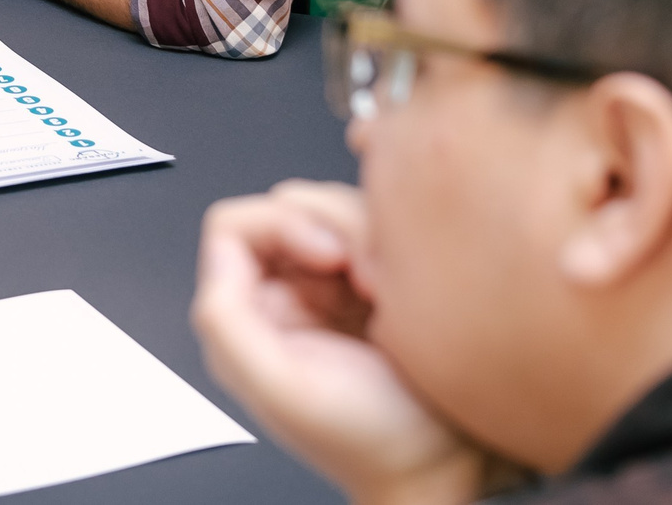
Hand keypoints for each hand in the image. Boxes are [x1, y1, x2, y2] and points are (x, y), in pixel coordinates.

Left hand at [193, 181, 502, 504]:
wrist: (447, 465)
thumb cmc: (372, 441)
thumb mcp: (278, 385)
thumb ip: (225, 317)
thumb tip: (223, 250)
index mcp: (251, 315)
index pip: (238, 226)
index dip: (284, 225)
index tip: (329, 256)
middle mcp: (288, 293)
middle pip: (294, 207)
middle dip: (340, 233)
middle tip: (371, 283)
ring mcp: (336, 287)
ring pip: (340, 212)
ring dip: (373, 243)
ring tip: (390, 297)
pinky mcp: (380, 283)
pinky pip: (382, 232)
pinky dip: (398, 251)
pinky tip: (406, 295)